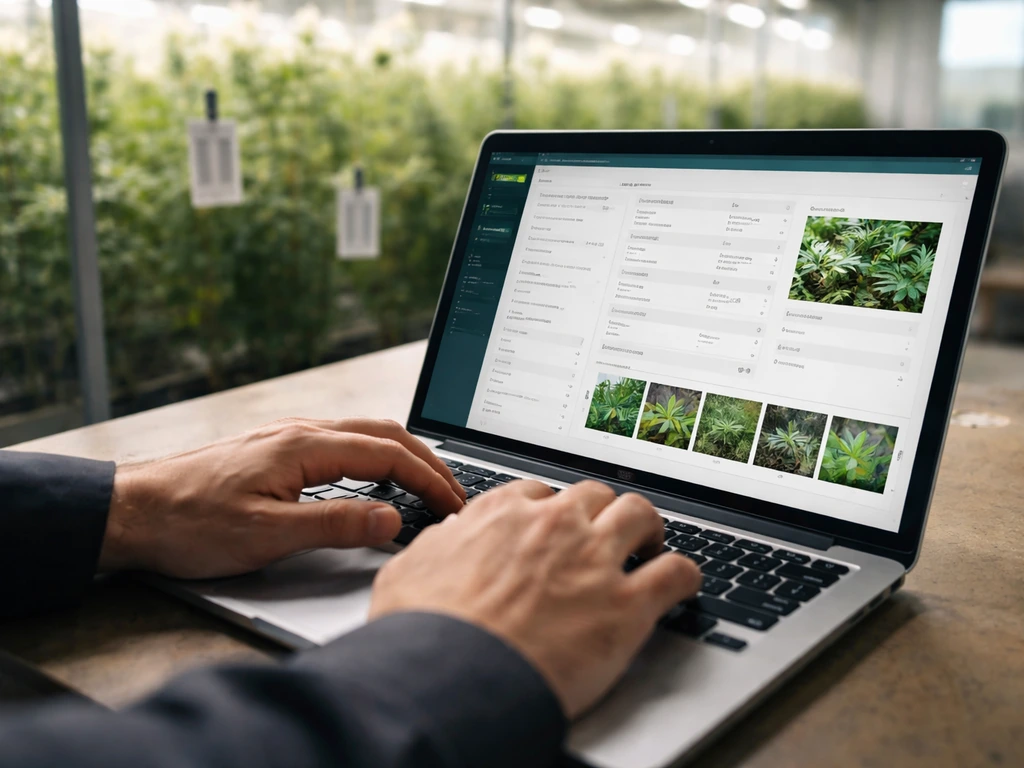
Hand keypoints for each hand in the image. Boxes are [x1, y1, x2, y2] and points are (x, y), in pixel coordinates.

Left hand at [100, 418, 464, 578]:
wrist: (131, 510)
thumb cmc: (189, 523)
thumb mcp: (266, 535)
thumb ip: (335, 525)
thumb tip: (392, 520)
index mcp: (305, 445)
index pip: (389, 455)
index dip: (430, 481)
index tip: (455, 506)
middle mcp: (301, 431)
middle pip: (385, 434)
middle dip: (428, 462)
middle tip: (455, 494)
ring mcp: (288, 437)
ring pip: (364, 434)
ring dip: (403, 456)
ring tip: (427, 484)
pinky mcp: (276, 450)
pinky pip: (342, 442)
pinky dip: (375, 457)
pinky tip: (375, 478)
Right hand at [369, 480, 701, 717]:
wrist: (451, 677)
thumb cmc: (424, 633)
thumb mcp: (408, 572)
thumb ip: (437, 546)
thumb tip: (448, 538)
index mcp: (502, 515)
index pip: (540, 492)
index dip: (553, 510)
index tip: (558, 526)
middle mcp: (553, 526)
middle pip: (596, 495)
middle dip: (602, 512)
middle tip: (605, 535)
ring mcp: (594, 560)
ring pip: (641, 514)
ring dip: (648, 528)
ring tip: (649, 545)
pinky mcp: (626, 605)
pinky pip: (676, 572)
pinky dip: (685, 575)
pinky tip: (683, 583)